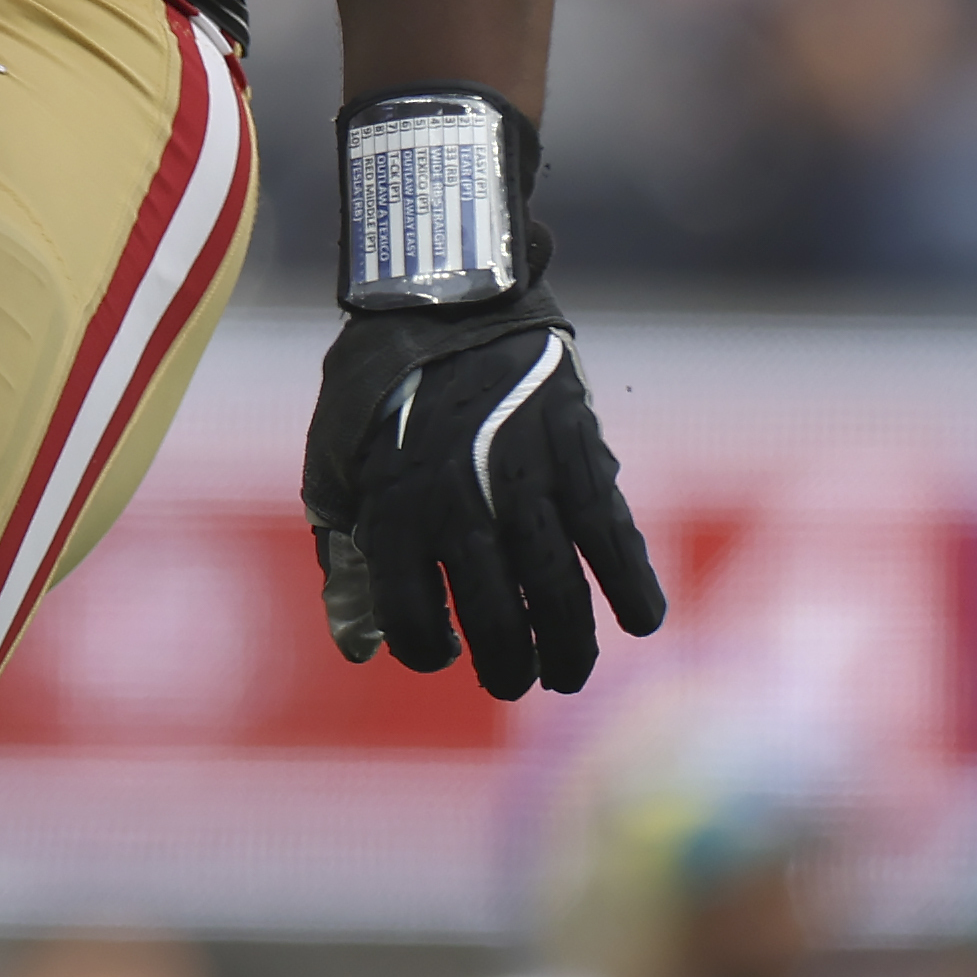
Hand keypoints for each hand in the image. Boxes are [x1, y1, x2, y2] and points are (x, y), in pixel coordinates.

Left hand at [300, 304, 664, 697]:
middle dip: (510, 667)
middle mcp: (458, 509)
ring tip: (569, 671)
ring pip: (558, 596)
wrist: (446, 297)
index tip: (446, 652)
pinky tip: (642, 621)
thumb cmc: (378, 384)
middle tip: (519, 679)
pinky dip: (633, 588)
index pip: (411, 620)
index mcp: (393, 511)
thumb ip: (346, 551)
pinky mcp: (578, 457)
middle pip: (497, 622)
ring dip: (570, 648)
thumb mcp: (334, 463)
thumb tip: (356, 646)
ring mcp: (524, 485)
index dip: (428, 651)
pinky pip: (613, 540)